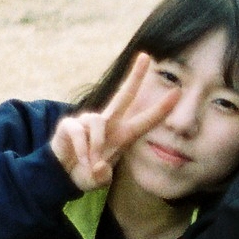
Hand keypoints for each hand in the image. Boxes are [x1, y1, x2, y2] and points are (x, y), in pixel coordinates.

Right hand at [50, 53, 180, 191]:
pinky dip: (82, 149)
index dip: (161, 108)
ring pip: (98, 123)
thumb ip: (102, 177)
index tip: (177, 92)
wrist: (61, 174)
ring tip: (91, 163)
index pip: (145, 120)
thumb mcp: (98, 181)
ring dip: (96, 147)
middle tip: (146, 57)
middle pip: (123, 95)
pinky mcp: (70, 124)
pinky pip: (80, 133)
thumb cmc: (86, 173)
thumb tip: (100, 167)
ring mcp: (88, 121)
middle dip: (135, 76)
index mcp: (122, 135)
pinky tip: (80, 158)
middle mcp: (108, 123)